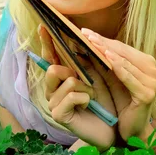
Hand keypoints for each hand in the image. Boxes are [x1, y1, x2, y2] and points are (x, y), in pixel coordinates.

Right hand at [38, 25, 115, 150]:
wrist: (113, 128)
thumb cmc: (104, 101)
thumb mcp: (96, 77)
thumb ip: (84, 61)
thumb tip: (77, 38)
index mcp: (61, 77)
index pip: (51, 56)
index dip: (47, 42)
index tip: (43, 26)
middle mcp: (53, 89)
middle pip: (53, 67)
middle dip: (73, 72)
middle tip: (86, 83)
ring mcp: (53, 102)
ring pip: (67, 81)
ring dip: (85, 87)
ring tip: (91, 98)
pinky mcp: (58, 115)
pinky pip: (72, 96)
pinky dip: (85, 98)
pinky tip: (88, 106)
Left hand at [81, 28, 155, 141]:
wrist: (132, 129)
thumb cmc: (122, 102)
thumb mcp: (111, 79)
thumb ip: (103, 62)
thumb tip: (85, 43)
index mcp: (146, 63)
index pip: (121, 47)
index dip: (103, 39)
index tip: (85, 31)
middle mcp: (153, 70)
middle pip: (123, 52)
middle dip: (102, 42)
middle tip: (85, 34)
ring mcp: (152, 82)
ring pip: (125, 62)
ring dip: (108, 52)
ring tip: (93, 43)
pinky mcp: (147, 94)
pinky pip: (129, 78)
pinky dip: (118, 67)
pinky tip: (107, 59)